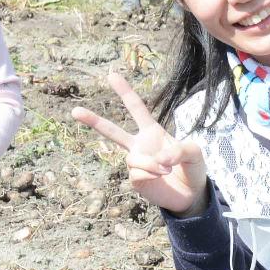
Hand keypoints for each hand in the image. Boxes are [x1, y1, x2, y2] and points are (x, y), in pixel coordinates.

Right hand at [72, 73, 208, 216]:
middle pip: (112, 131)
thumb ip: (180, 149)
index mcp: (152, 131)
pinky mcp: (135, 180)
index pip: (136, 108)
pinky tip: (159, 178)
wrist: (192, 194)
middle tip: (74, 111)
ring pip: (133, 158)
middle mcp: (139, 145)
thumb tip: (160, 158)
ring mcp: (136, 163)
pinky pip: (137, 173)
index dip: (124, 91)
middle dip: (93, 121)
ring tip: (166, 170)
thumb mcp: (195, 152)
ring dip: (151, 163)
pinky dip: (151, 174)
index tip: (111, 75)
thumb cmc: (192, 168)